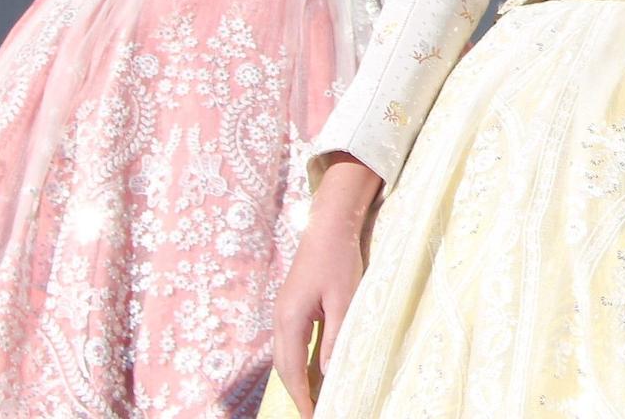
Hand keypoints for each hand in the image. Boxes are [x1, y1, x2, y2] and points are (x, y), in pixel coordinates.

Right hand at [273, 158, 380, 416]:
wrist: (329, 226)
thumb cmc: (339, 260)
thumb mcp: (343, 301)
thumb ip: (334, 338)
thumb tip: (327, 373)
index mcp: (290, 319)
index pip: (291, 369)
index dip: (301, 396)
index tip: (312, 415)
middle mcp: (280, 318)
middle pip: (283, 366)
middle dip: (296, 392)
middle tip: (312, 412)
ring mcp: (283, 311)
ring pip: (285, 355)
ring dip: (295, 378)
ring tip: (311, 399)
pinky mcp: (291, 306)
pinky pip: (290, 342)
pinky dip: (297, 362)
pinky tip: (310, 371)